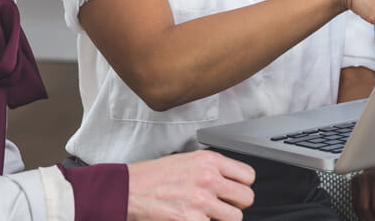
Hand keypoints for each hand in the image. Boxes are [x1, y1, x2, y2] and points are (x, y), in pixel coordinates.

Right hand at [126, 150, 254, 220]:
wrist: (126, 190)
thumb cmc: (151, 176)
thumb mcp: (185, 161)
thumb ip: (210, 169)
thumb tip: (229, 182)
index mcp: (208, 160)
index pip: (248, 175)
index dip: (241, 186)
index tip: (233, 191)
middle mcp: (208, 178)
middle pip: (246, 198)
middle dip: (235, 205)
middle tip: (222, 206)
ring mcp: (200, 201)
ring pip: (235, 218)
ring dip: (221, 219)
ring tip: (206, 215)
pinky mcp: (191, 220)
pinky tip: (190, 218)